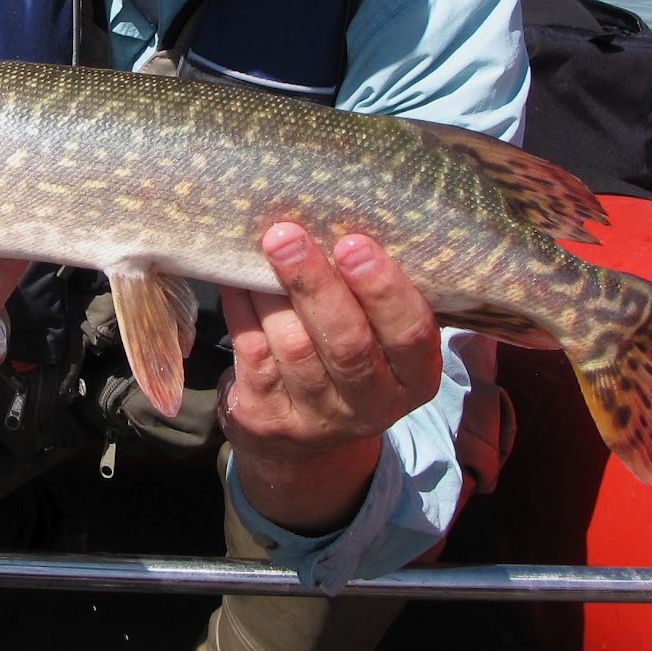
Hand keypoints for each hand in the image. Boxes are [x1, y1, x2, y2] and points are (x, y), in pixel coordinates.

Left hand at [218, 224, 442, 533]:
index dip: (384, 290)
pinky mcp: (266, 417)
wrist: (306, 440)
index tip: (354, 242)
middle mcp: (370, 404)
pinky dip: (243, 306)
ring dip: (271, 289)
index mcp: (413, 377)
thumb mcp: (382, 335)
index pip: (411, 335)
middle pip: (346, 345)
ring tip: (263, 243)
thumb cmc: (353, 352)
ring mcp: (315, 417)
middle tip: (287, 234)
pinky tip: (237, 274)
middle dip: (315, 285)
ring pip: (292, 346)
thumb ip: (376, 291)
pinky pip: (252, 352)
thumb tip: (342, 210)